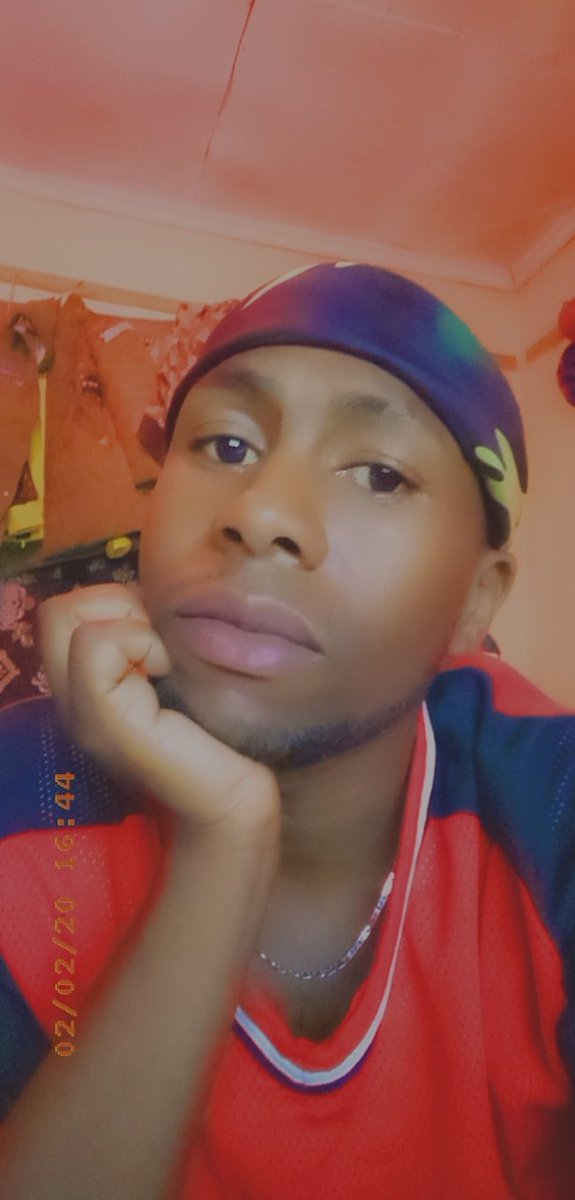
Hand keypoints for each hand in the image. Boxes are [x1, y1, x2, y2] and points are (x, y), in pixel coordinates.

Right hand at [38, 584, 278, 840]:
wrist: (233, 797)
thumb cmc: (218, 731)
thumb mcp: (173, 669)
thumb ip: (147, 636)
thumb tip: (147, 595)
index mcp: (85, 687)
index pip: (66, 613)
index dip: (117, 606)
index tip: (162, 640)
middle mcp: (70, 700)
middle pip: (56, 611)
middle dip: (114, 605)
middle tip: (158, 644)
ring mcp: (79, 713)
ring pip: (63, 617)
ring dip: (125, 621)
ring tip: (162, 661)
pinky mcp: (101, 722)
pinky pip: (94, 643)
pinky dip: (137, 640)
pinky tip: (167, 672)